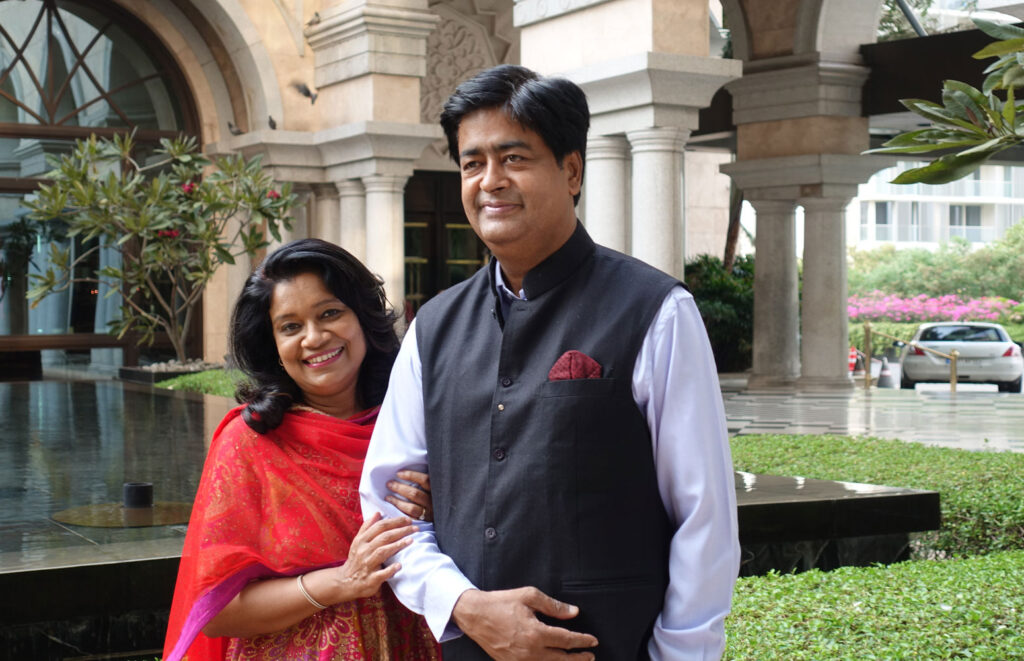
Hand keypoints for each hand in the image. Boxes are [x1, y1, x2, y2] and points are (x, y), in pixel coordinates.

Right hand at [333, 512, 415, 600]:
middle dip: (400, 531)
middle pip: (383, 537)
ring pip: (382, 552)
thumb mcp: (358, 542)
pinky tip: (399, 565)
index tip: (408, 520)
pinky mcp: (370, 579)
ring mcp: (367, 565)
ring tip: (411, 540)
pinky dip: (390, 570)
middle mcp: (363, 551)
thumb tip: (378, 513)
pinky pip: (381, 574)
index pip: (379, 527)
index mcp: (361, 541)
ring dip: (397, 545)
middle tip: (415, 528)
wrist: (345, 582)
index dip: (394, 522)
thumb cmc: (356, 559)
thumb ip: (367, 527)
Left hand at [386, 469, 432, 521]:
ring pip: (412, 508)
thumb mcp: (433, 486)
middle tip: (389, 484)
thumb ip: (424, 479)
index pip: (425, 480)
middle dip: (400, 488)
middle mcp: (433, 502)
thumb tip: (404, 471)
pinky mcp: (424, 522)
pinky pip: (410, 518)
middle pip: (415, 494)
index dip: (411, 476)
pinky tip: (393, 508)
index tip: (398, 473)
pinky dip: (401, 513)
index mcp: (437, 490)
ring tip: (387, 497)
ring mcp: (429, 513)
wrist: (442, 513)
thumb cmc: (433, 495)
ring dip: (397, 502)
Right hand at [452, 587, 597, 659]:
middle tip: (590, 656)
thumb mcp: (529, 596)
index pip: (567, 640)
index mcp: (536, 633)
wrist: (475, 615)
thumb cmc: (501, 603)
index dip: (582, 641)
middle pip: (562, 660)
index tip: (593, 641)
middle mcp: (530, 651)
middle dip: (579, 659)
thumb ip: (553, 605)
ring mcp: (520, 660)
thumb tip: (573, 611)